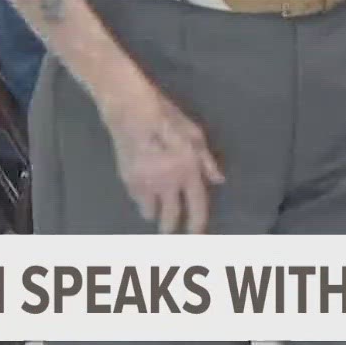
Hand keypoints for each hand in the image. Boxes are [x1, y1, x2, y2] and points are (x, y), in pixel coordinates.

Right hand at [103, 89, 225, 233]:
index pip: (196, 206)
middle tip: (169, 231)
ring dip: (154, 213)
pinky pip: (136, 199)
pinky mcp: (127, 181)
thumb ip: (206, 161)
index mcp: (188, 171)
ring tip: (155, 214)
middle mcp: (168, 183)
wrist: (131, 112)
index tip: (194, 233)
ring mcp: (146, 184)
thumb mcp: (194, 135)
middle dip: (170, 227)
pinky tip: (142, 195)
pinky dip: (140, 199)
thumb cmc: (167, 117)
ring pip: (149, 212)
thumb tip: (218, 180)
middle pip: (170, 217)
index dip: (196, 223)